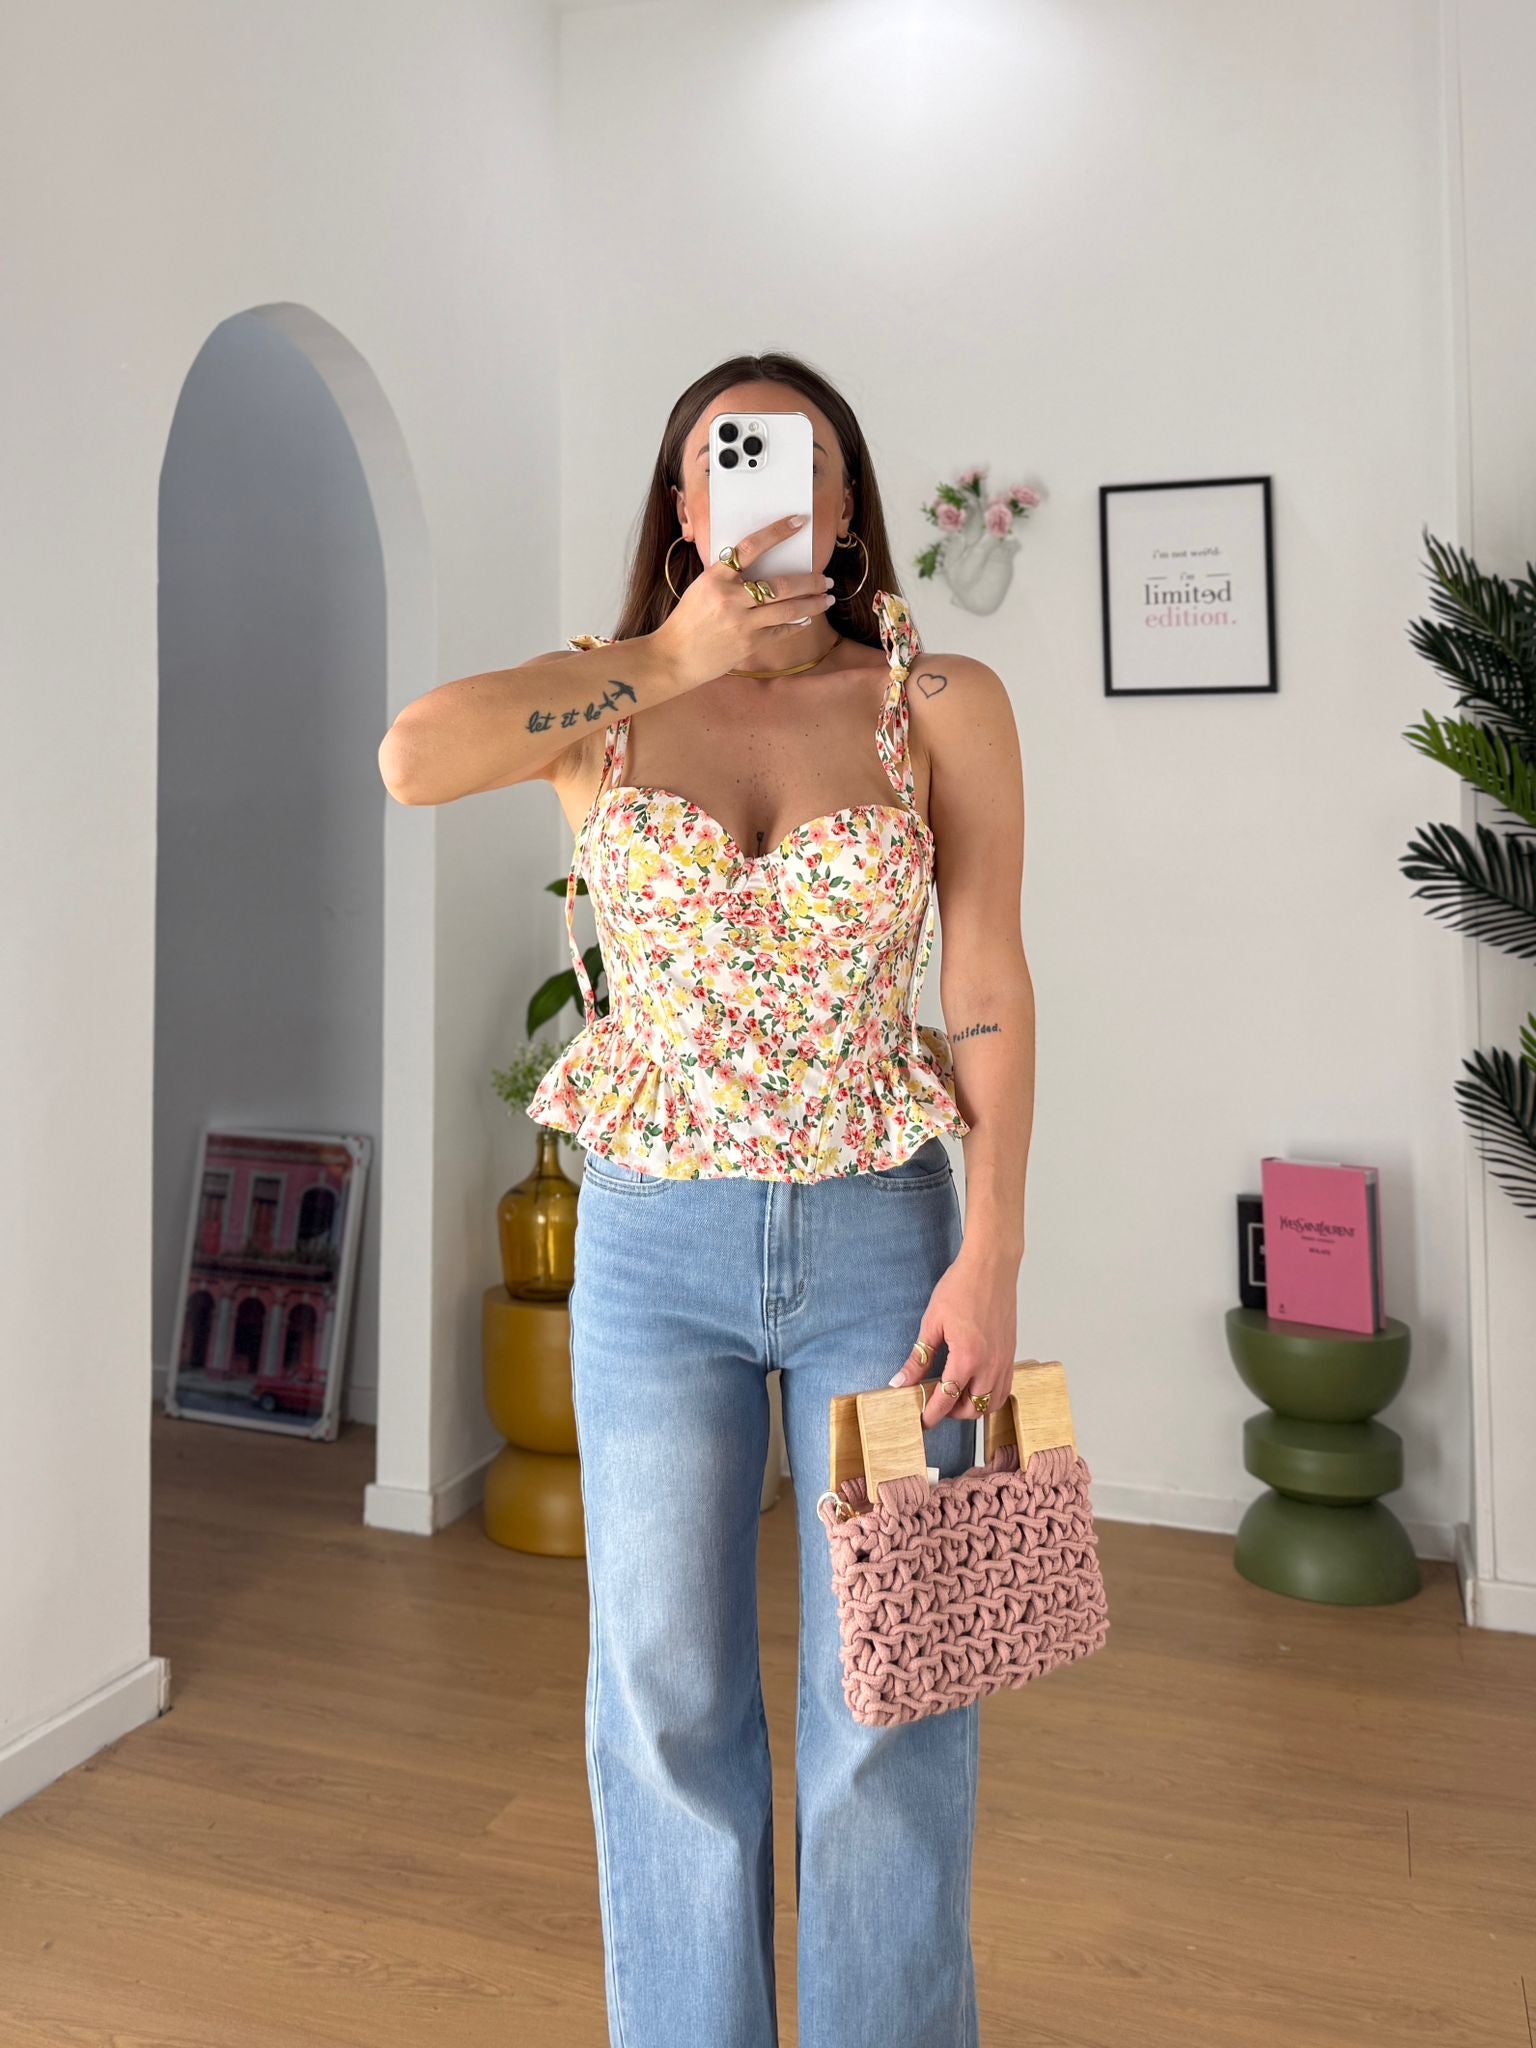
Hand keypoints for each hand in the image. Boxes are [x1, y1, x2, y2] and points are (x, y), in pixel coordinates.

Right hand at [649, 514, 836, 691]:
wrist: (674, 657)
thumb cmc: (688, 620)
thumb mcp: (702, 588)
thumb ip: (728, 577)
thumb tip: (760, 567)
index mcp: (716, 578)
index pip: (751, 547)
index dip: (777, 532)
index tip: (798, 522)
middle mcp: (731, 598)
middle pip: (781, 584)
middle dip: (810, 581)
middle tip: (827, 579)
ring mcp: (742, 623)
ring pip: (788, 609)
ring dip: (813, 603)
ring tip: (828, 598)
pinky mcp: (748, 644)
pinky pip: (780, 630)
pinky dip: (796, 623)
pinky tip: (806, 618)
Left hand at [887, 1245, 1018, 1429]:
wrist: (991, 1267)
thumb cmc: (961, 1288)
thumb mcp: (932, 1323)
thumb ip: (918, 1358)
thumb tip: (901, 1382)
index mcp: (966, 1359)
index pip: (946, 1401)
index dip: (931, 1415)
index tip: (921, 1421)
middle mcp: (989, 1365)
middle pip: (972, 1409)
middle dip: (952, 1413)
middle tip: (935, 1402)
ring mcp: (1004, 1361)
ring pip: (992, 1404)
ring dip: (973, 1407)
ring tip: (955, 1395)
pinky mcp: (1011, 1354)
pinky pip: (1004, 1388)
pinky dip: (990, 1395)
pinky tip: (975, 1383)